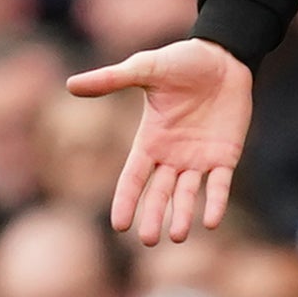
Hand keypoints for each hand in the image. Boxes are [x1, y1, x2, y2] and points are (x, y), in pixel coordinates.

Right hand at [66, 38, 252, 244]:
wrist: (223, 55)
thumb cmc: (181, 60)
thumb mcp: (144, 69)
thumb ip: (111, 80)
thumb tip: (71, 85)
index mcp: (150, 140)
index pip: (133, 177)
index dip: (126, 200)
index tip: (118, 226)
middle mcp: (172, 155)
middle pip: (159, 193)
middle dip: (153, 217)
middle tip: (149, 241)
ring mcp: (199, 158)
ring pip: (187, 195)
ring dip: (182, 215)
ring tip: (176, 236)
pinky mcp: (226, 156)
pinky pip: (220, 185)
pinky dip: (215, 202)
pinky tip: (211, 221)